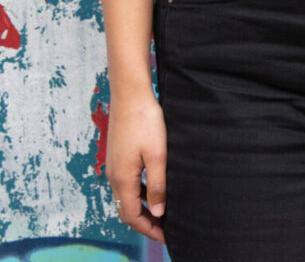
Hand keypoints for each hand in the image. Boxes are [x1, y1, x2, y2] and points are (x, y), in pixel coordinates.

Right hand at [106, 91, 167, 241]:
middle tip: (164, 229)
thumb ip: (157, 184)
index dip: (148, 229)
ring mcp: (114, 165)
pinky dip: (137, 193)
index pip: (132, 215)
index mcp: (123, 178)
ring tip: (160, 212)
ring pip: (126, 196)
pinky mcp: (118, 156)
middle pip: (126, 209)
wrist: (130, 94)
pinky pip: (125, 183)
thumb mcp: (157, 154)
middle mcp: (114, 176)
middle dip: (144, 222)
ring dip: (141, 208)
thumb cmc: (145, 121)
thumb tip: (158, 211)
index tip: (165, 236)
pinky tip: (151, 188)